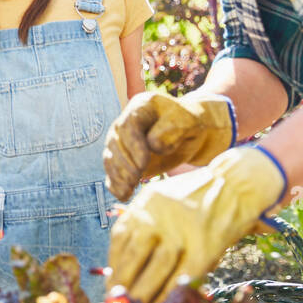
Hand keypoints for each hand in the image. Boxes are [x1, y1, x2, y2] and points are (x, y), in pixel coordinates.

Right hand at [104, 92, 235, 200]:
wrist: (192, 135)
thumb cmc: (190, 124)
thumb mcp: (187, 121)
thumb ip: (172, 129)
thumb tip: (152, 145)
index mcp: (140, 107)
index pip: (128, 125)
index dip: (133, 145)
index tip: (144, 163)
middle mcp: (125, 123)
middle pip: (115, 143)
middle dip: (124, 163)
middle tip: (136, 178)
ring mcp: (122, 142)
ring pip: (110, 158)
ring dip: (118, 175)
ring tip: (130, 189)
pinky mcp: (124, 160)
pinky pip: (113, 172)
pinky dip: (116, 185)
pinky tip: (124, 195)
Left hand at [106, 144, 285, 302]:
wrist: (237, 185)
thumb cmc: (194, 197)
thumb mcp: (159, 199)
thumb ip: (141, 225)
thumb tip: (121, 267)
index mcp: (144, 204)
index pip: (120, 241)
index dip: (114, 268)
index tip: (112, 288)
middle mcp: (160, 218)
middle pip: (134, 257)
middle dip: (124, 286)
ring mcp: (183, 233)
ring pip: (156, 270)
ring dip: (144, 294)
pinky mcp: (205, 248)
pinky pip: (183, 277)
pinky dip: (171, 295)